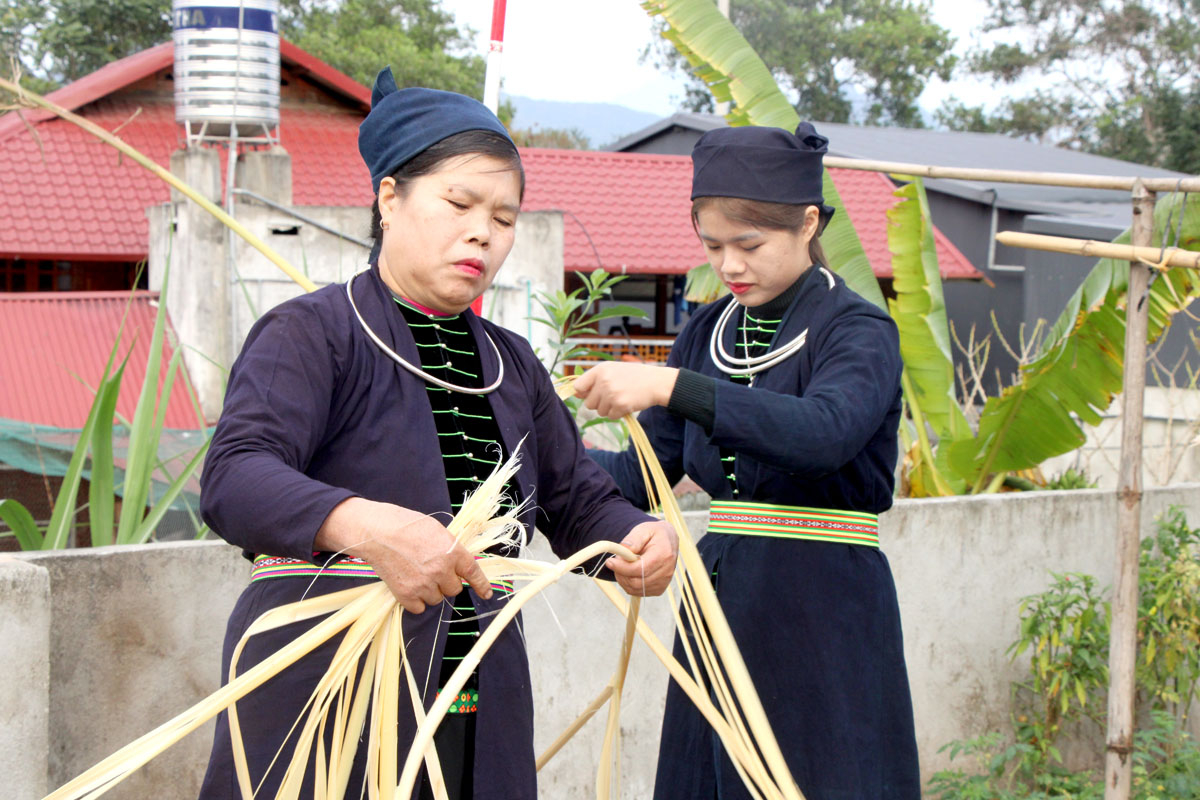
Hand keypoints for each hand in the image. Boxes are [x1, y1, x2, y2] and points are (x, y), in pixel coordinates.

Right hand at [315, 498, 492, 613]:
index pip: (473, 573)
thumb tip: (458, 564)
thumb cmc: (405, 525)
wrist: (376, 532)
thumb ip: (450, 549)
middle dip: (446, 582)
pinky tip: (408, 584)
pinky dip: (416, 600)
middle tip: (432, 570)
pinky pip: (420, 607)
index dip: (482, 585)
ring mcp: (423, 584)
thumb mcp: (436, 531)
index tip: (487, 593)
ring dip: (430, 591)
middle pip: (454, 589)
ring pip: (437, 599)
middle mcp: (441, 570)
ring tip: (416, 573)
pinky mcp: (406, 594)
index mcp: (452, 551)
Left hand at [573, 363, 677, 419]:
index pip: (578, 387)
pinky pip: (611, 416)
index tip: (590, 394)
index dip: (583, 394)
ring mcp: (612, 393)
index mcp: (600, 370)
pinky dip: (619, 413)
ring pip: (600, 411)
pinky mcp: (620, 405)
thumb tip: (575, 393)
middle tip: (613, 396)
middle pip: (588, 403)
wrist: (656, 382)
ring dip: (610, 409)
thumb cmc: (634, 376)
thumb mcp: (613, 370)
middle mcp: (604, 380)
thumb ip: (594, 380)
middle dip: (599, 404)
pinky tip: (628, 403)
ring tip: (622, 398)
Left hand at [605, 520, 677, 596]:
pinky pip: (638, 592)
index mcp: (664, 554)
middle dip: (620, 574)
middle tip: (614, 562)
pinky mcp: (659, 588)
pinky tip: (629, 572)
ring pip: (635, 589)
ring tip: (622, 565)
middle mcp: (666, 571)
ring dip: (623, 579)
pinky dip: (629, 584)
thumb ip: (633, 539)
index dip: (622, 568)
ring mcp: (664, 582)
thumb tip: (623, 549)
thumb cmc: (654, 534)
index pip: (640, 569)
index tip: (609, 562)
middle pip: (637, 582)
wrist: (668, 540)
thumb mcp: (644, 529)